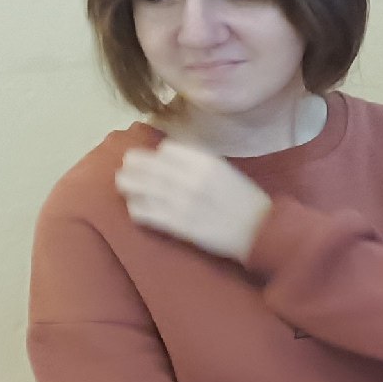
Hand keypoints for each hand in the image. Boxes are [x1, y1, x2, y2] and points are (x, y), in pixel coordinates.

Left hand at [116, 139, 272, 260]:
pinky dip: (136, 208)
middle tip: (124, 168)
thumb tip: (170, 154)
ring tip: (123, 184)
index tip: (151, 158)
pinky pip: (146, 212)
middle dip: (132, 165)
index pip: (167, 150)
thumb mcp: (226, 170)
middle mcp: (190, 178)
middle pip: (149, 166)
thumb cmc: (244, 199)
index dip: (155, 153)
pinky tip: (135, 207)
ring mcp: (181, 202)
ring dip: (128, 184)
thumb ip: (199, 160)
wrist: (260, 232)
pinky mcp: (177, 224)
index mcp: (206, 162)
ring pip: (142, 187)